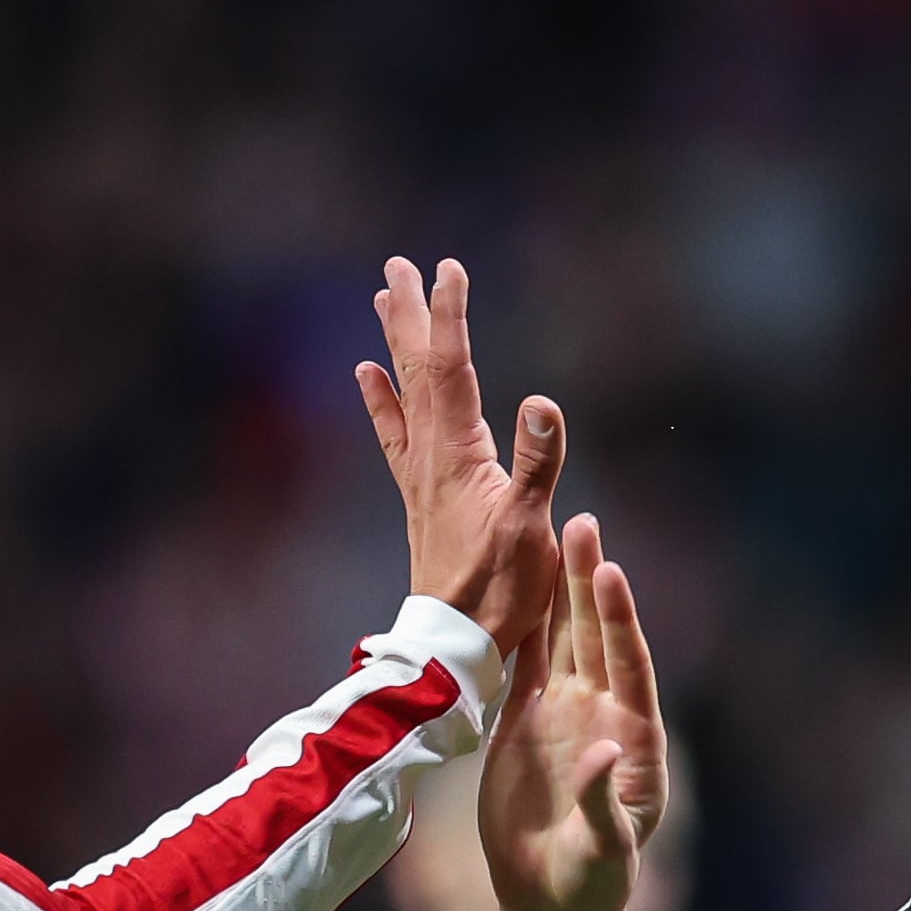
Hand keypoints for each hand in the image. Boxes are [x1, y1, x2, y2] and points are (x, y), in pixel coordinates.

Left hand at [356, 257, 565, 644]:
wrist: (457, 643)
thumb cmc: (500, 592)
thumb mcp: (529, 528)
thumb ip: (537, 463)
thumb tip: (543, 401)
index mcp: (457, 456)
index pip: (451, 369)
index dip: (449, 316)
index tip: (448, 269)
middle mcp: (430, 456)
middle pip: (415, 370)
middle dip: (408, 315)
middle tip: (396, 266)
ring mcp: (420, 475)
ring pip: (402, 393)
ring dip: (393, 344)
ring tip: (380, 302)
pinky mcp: (421, 495)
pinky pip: (394, 432)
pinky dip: (380, 399)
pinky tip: (367, 377)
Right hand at [478, 515, 665, 910]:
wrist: (550, 901)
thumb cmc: (591, 885)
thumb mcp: (604, 851)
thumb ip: (604, 804)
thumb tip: (604, 754)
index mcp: (634, 740)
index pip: (628, 666)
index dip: (619, 619)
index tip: (609, 571)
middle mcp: (602, 716)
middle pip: (597, 636)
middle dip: (588, 580)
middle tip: (579, 522)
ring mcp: (564, 715)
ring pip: (561, 640)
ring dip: (557, 590)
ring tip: (551, 531)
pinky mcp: (525, 724)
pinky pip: (524, 664)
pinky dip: (521, 626)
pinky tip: (514, 585)